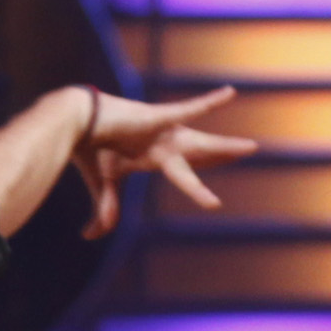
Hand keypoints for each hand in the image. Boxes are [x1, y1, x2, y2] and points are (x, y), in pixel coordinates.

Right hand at [72, 84, 253, 240]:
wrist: (78, 125)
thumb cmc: (92, 149)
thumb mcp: (104, 183)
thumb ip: (106, 208)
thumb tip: (90, 237)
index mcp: (155, 158)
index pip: (185, 173)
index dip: (199, 186)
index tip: (214, 203)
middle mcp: (165, 144)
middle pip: (202, 153)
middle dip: (224, 154)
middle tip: (250, 149)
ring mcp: (164, 131)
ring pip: (202, 143)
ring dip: (225, 148)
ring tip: (252, 149)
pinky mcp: (159, 118)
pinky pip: (190, 110)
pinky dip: (209, 104)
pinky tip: (229, 94)